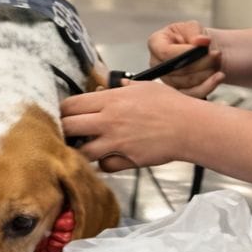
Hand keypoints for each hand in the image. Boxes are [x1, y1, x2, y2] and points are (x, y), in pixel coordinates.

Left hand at [61, 80, 202, 172]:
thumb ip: (123, 87)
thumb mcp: (144, 86)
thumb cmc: (170, 104)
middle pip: (68, 128)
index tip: (63, 114)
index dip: (62, 110)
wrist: (189, 127)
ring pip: (81, 152)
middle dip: (63, 131)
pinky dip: (103, 164)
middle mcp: (108, 121)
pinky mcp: (125, 160)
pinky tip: (109, 157)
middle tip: (67, 133)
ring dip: (80, 150)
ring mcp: (115, 142)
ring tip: (85, 147)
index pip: (71, 105)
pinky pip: (103, 166)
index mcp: (110, 100)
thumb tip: (113, 85)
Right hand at [147, 21, 223, 98]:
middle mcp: (157, 64)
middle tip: (216, 55)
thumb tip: (201, 41)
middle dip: (200, 63)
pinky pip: (192, 94)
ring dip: (205, 74)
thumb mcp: (193, 27)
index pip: (165, 52)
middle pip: (176, 71)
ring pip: (186, 84)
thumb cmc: (193, 36)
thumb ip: (195, 32)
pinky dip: (207, 87)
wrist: (201, 50)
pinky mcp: (178, 92)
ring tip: (217, 63)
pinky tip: (218, 77)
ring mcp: (166, 80)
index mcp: (156, 43)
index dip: (184, 52)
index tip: (203, 48)